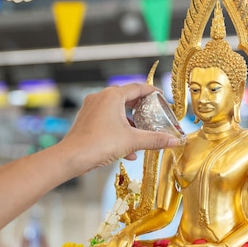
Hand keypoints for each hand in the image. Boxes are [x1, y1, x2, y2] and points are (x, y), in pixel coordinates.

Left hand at [60, 83, 183, 173]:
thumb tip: (175, 141)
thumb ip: (155, 140)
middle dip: (141, 109)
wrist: (72, 158)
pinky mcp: (85, 120)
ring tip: (141, 136)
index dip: (152, 92)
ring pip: (116, 112)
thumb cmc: (99, 144)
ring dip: (130, 124)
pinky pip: (106, 121)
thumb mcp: (133, 141)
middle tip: (154, 114)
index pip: (137, 88)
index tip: (161, 96)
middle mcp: (100, 98)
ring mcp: (91, 108)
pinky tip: (127, 150)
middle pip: (126, 98)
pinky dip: (118, 131)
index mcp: (112, 96)